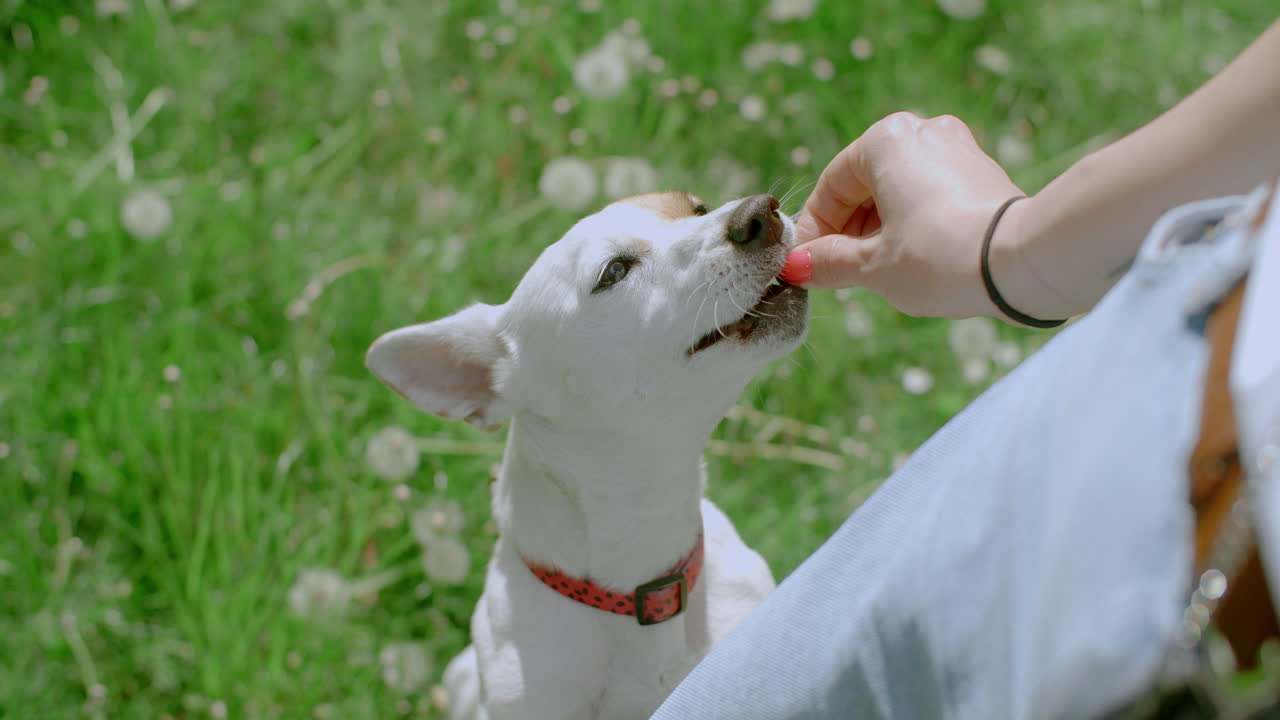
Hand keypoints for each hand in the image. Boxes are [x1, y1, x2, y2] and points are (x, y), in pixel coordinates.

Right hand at [785, 112, 1025, 317]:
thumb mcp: (873, 267)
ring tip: (880, 274)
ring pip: (900, 192)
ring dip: (881, 231)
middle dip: (850, 232)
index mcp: (885, 141)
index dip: (815, 231)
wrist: (1025, 261)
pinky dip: (915, 225)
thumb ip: (829, 262)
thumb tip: (797, 266)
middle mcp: (923, 132)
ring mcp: (958, 149)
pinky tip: (917, 262)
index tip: (807, 266)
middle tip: (841, 274)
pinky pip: (932, 196)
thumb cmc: (940, 256)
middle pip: (866, 186)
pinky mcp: (984, 173)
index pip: (832, 186)